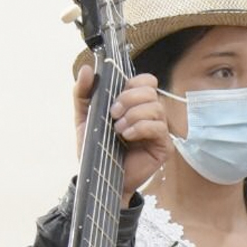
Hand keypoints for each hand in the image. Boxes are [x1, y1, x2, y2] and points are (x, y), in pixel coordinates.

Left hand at [73, 65, 170, 205]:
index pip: (146, 80)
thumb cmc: (95, 148)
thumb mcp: (84, 118)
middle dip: (129, 99)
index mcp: (135, 104)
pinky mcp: (163, 147)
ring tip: (118, 129)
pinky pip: (159, 128)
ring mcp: (159, 130)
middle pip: (151, 90)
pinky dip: (141, 128)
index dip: (132, 83)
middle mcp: (150, 114)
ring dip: (134, 115)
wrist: (99, 177)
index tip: (114, 97)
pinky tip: (127, 136)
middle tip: (113, 114)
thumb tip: (87, 68)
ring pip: (156, 108)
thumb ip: (83, 93)